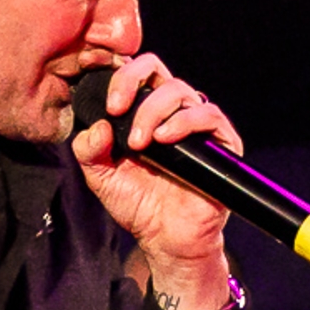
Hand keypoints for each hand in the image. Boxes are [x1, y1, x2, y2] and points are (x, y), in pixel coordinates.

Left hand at [71, 53, 238, 309]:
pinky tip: (165, 138)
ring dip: (153, 110)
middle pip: (157, 71)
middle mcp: (172, 112)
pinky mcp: (220, 142)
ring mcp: (197, 125)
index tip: (105, 101)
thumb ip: (89, 149)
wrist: (165, 239)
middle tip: (116, 112)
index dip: (119, 74)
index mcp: (144, 112)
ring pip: (181, 90)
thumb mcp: (100, 176)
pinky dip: (184, 122)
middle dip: (132, 84)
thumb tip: (98, 125)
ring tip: (140, 142)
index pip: (136, 72)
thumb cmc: (138, 205)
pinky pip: (209, 115)